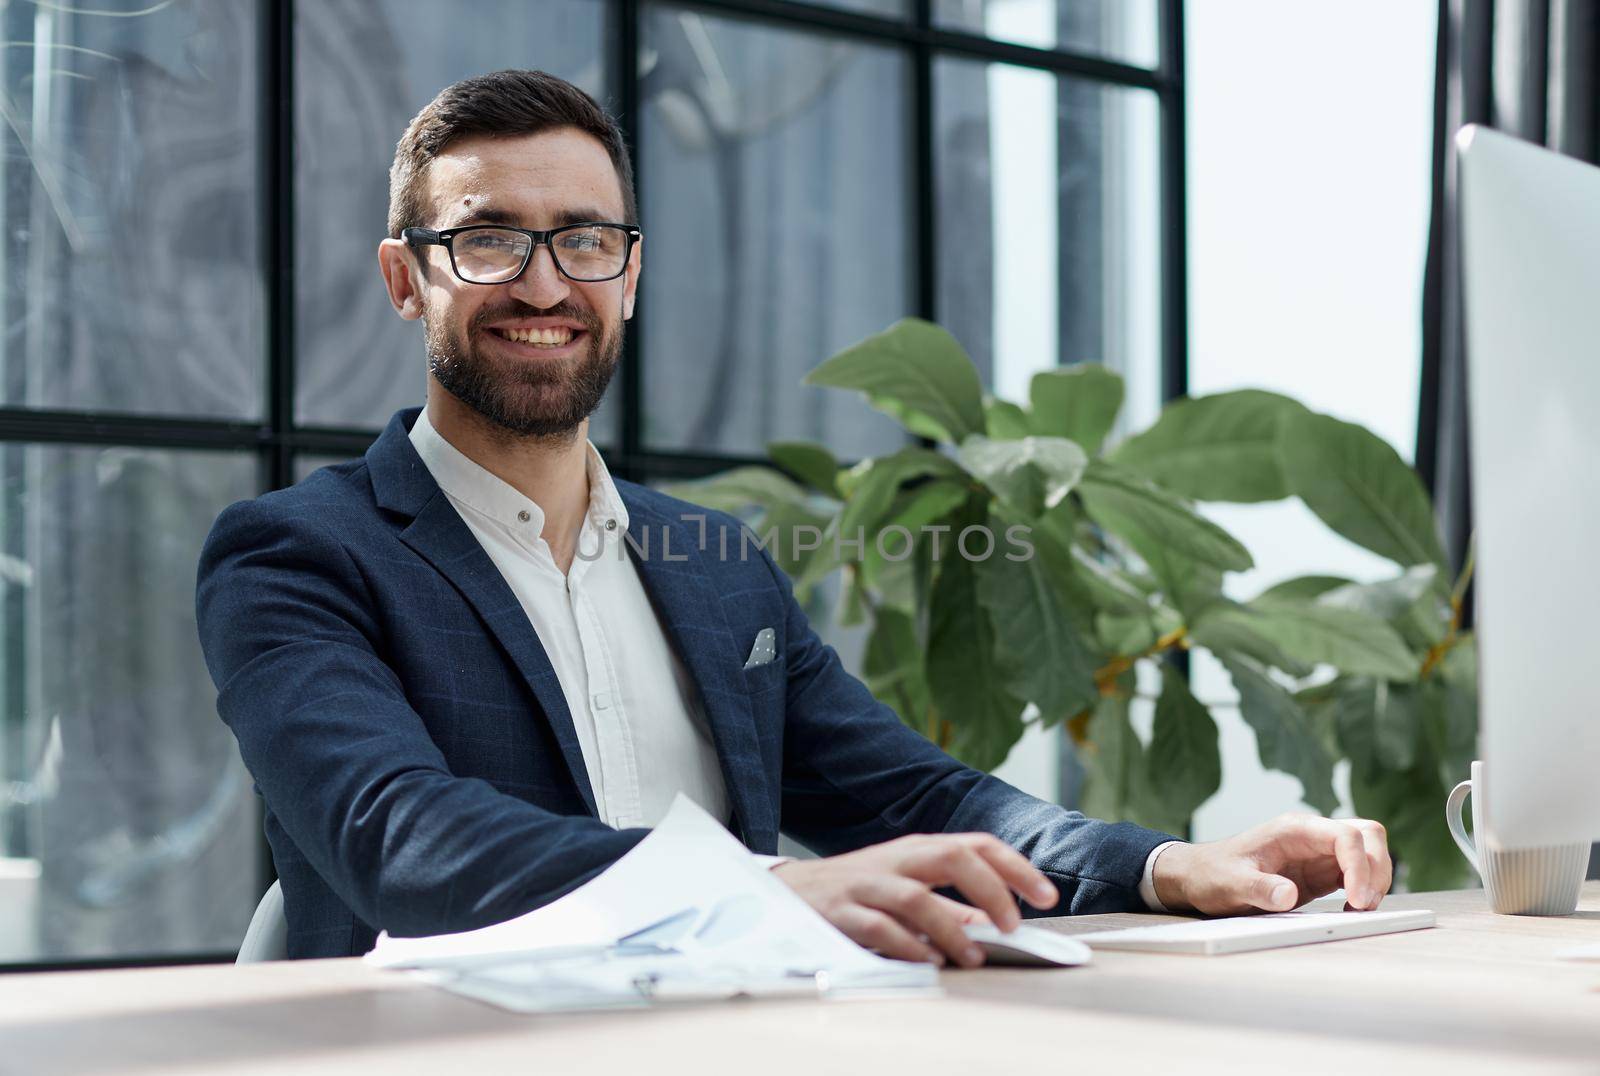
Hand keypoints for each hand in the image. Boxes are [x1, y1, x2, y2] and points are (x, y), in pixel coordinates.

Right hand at [771, 833, 1057, 967]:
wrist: (792, 891)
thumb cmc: (860, 890)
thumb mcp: (910, 889)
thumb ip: (951, 907)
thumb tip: (993, 925)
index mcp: (919, 850)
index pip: (976, 845)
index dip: (1015, 868)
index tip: (1046, 896)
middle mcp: (897, 860)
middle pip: (952, 857)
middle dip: (991, 889)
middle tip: (1013, 925)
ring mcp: (868, 884)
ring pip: (916, 896)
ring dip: (951, 929)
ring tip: (973, 956)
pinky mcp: (842, 911)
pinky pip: (879, 928)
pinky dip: (908, 947)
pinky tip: (928, 963)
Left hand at [1153, 814, 1392, 914]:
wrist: (1199, 876)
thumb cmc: (1212, 874)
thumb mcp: (1231, 884)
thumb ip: (1259, 889)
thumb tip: (1287, 896)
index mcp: (1293, 829)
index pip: (1345, 835)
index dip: (1359, 865)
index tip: (1356, 899)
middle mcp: (1311, 836)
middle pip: (1367, 835)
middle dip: (1377, 867)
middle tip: (1364, 904)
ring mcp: (1318, 853)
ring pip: (1368, 853)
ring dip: (1375, 879)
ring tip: (1359, 910)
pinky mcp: (1320, 873)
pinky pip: (1356, 874)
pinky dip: (1365, 890)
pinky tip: (1351, 910)